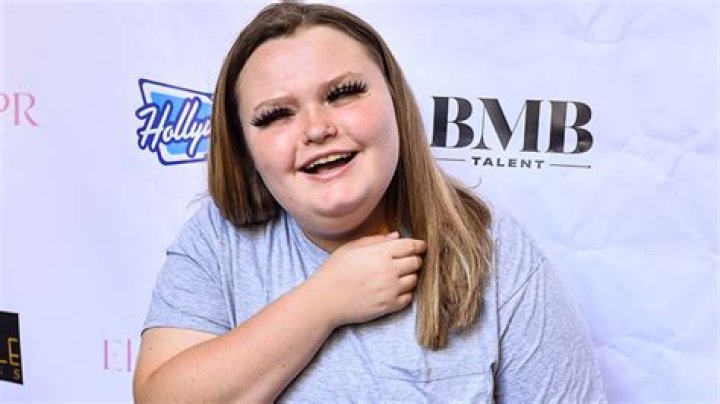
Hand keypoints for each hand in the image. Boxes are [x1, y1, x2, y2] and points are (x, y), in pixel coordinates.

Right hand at [308, 232, 426, 327]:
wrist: (325, 300)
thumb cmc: (335, 270)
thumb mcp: (351, 248)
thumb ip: (376, 240)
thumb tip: (396, 236)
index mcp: (380, 253)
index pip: (410, 246)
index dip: (419, 245)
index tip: (421, 246)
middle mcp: (389, 271)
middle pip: (416, 262)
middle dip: (415, 259)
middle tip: (408, 259)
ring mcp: (390, 290)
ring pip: (414, 279)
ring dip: (410, 275)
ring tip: (398, 274)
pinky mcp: (389, 306)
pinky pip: (409, 297)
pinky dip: (405, 292)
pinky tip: (394, 288)